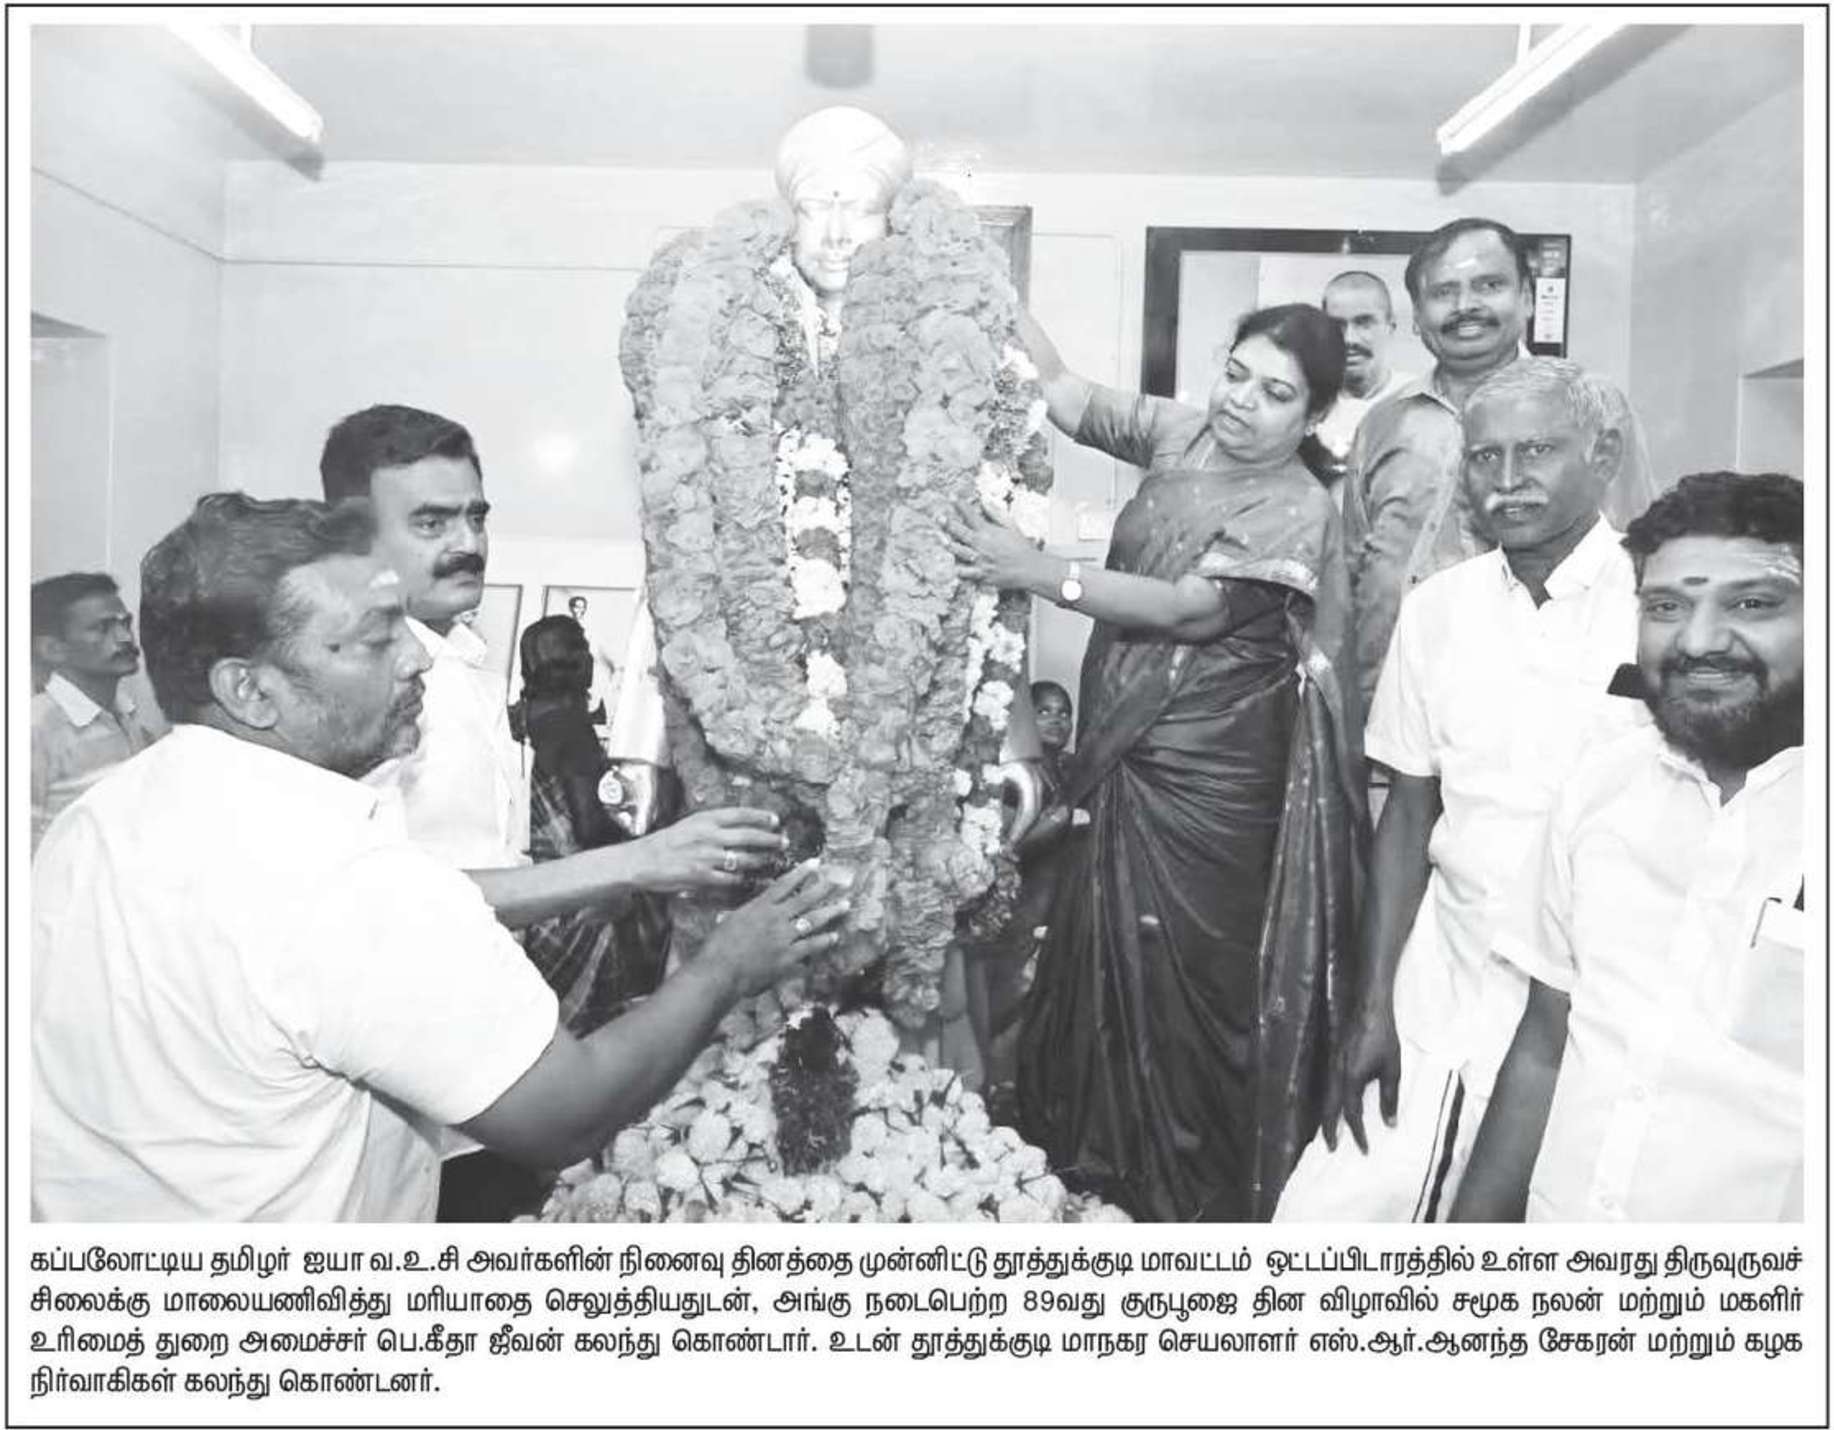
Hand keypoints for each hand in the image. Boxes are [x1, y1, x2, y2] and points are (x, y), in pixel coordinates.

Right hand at [632, 807, 786, 893]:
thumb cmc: (664, 842)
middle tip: (784, 841)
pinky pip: (731, 879)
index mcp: (706, 819)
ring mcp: (708, 857)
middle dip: (770, 839)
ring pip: (745, 859)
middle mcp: (710, 836)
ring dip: (763, 860)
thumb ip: (712, 824)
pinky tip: (756, 881)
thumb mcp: (689, 824)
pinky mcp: (704, 876)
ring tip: (774, 861)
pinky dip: (746, 880)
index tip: (775, 819)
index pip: (741, 814)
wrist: (642, 860)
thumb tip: (735, 824)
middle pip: (749, 836)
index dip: (761, 817)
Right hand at [701, 862, 851, 996]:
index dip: (801, 873)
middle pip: (805, 900)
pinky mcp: (788, 958)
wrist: (719, 971)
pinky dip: (823, 942)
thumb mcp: (730, 921)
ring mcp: (784, 938)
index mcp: (760, 907)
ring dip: (830, 913)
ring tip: (844, 906)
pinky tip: (833, 937)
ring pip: (813, 921)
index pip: (784, 885)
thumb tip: (748, 911)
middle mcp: (775, 918)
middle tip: (840, 881)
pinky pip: (811, 947)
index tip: (815, 863)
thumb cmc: (717, 948)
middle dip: (824, 888)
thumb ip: (745, 915)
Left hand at [944, 498, 1043, 590]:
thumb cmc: (1022, 547)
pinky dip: (959, 569)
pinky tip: (954, 566)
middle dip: (946, 523)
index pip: (970, 514)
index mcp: (988, 532)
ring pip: (957, 551)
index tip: (951, 496)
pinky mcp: (980, 574)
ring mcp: (979, 560)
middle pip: (958, 531)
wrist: (1029, 569)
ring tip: (942, 540)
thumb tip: (985, 501)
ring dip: (949, 545)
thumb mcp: (1011, 526)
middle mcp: (981, 545)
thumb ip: (995, 514)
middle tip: (938, 517)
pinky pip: (964, 572)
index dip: (959, 504)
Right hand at [1323, 1003, 1401, 1153]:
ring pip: (1326, 1098)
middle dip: (1329, 1129)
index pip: (1351, 1114)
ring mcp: (1333, 1066)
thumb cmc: (1383, 1039)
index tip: (1364, 1149)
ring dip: (1327, 1117)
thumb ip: (1389, 1097)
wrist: (1369, 1010)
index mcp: (1351, 1080)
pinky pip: (1329, 1087)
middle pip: (1329, 1109)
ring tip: (1330, 1131)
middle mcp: (1337, 1075)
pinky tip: (1335, 1104)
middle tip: (1331, 1147)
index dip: (1358, 1133)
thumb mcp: (1392, 1069)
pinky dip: (1330, 1102)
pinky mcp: (1335, 1060)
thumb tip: (1389, 1123)